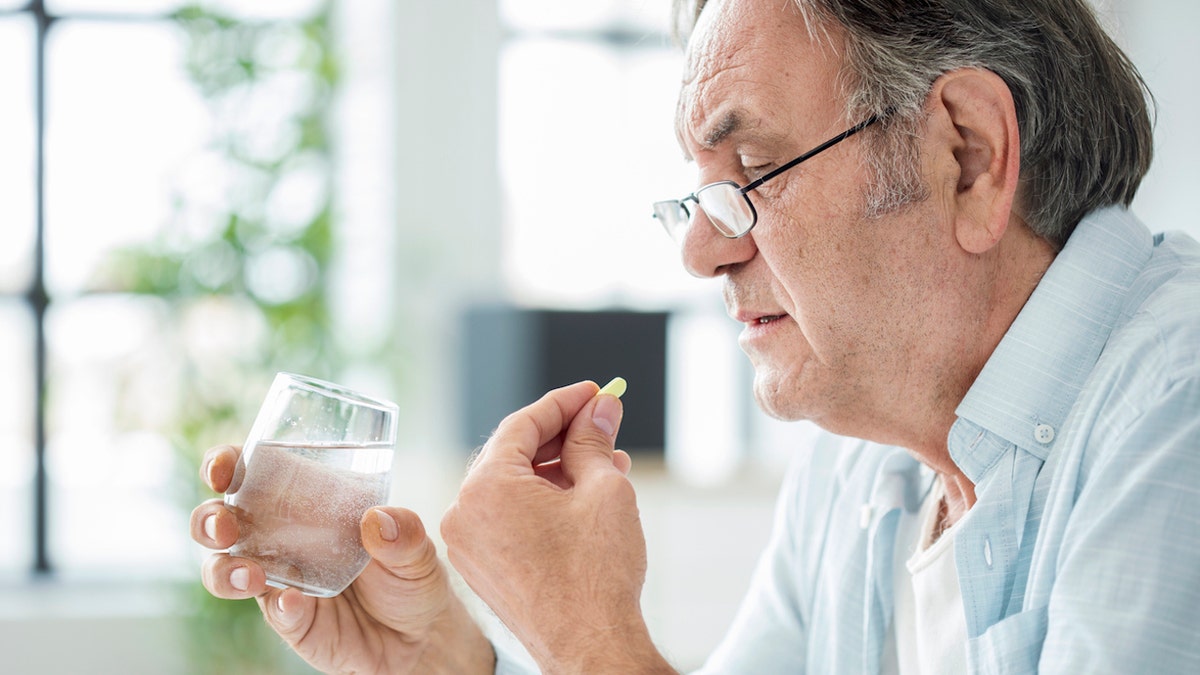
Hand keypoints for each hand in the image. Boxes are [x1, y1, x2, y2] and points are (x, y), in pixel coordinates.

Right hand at [190, 444, 493, 674]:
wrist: (421, 637)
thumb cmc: (410, 576)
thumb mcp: (417, 549)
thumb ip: (404, 533)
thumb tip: (379, 520)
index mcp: (304, 501)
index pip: (253, 473)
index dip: (227, 464)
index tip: (222, 469)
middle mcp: (280, 538)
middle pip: (221, 521)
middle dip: (210, 520)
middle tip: (225, 527)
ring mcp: (280, 580)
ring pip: (226, 570)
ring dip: (225, 569)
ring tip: (249, 574)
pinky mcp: (292, 620)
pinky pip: (274, 611)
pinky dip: (279, 606)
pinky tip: (293, 602)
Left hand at [441, 381, 675, 673]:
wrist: (590, 648)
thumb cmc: (596, 576)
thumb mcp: (604, 489)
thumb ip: (594, 440)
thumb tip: (599, 410)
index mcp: (486, 487)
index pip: (523, 424)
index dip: (564, 402)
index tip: (595, 392)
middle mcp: (464, 513)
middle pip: (514, 453)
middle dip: (563, 436)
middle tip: (603, 422)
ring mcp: (469, 545)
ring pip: (513, 487)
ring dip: (557, 470)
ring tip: (607, 463)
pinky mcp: (483, 568)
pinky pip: (508, 517)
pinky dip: (542, 502)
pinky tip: (582, 497)